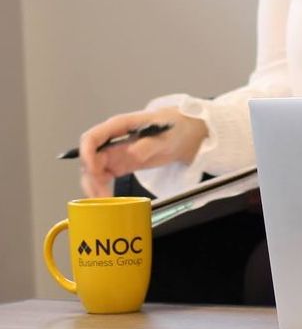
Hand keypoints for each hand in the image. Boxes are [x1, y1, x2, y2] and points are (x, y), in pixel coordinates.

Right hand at [78, 106, 207, 196]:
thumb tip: (130, 153)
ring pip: (93, 171)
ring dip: (95, 187)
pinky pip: (103, 177)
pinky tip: (108, 201)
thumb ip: (148, 145)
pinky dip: (101, 189)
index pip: (92, 138)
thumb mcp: (166, 136)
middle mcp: (113, 139)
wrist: (188, 133)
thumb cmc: (177, 128)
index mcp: (121, 126)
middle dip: (91, 178)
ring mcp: (116, 152)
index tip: (95, 172)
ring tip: (107, 203)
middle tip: (103, 197)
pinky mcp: (121, 164)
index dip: (86, 154)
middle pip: (89, 158)